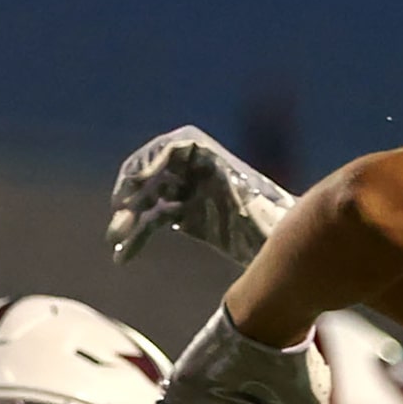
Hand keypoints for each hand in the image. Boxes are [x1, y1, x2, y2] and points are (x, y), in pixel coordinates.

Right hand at [108, 126, 296, 265]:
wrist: (289, 248)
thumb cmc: (279, 230)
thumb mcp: (267, 216)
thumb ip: (248, 206)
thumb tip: (253, 203)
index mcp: (219, 164)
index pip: (177, 148)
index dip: (153, 159)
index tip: (138, 182)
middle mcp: (201, 173)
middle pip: (157, 171)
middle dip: (133, 189)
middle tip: (118, 210)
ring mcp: (192, 193)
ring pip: (150, 198)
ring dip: (129, 216)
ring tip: (113, 238)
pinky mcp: (187, 217)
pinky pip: (154, 221)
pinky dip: (138, 237)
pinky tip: (123, 256)